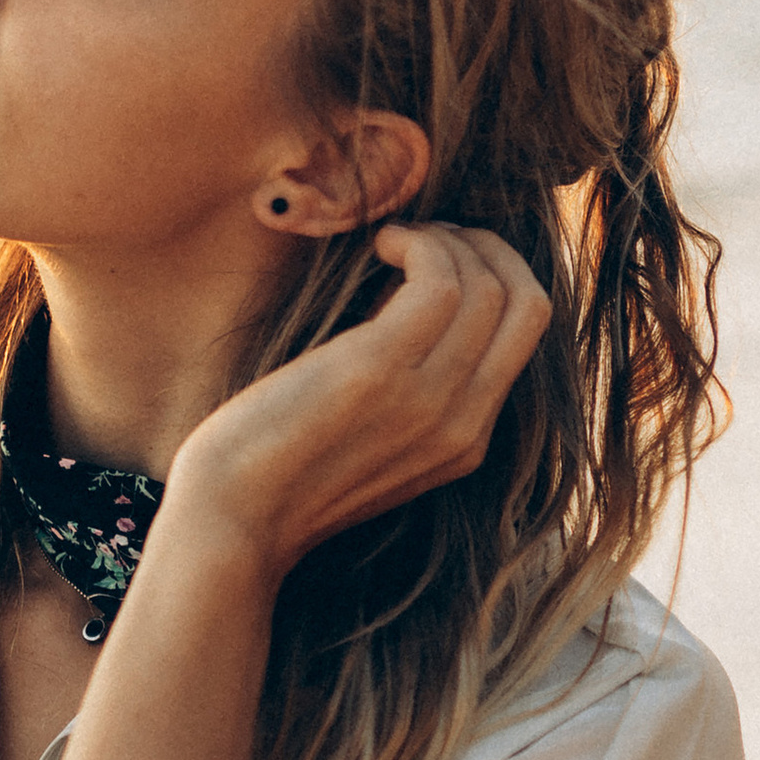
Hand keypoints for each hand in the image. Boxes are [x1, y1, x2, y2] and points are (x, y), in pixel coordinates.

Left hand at [166, 224, 551, 579]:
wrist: (231, 521)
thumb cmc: (275, 472)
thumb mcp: (368, 441)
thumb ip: (406, 395)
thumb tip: (403, 305)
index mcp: (465, 442)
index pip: (524, 334)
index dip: (492, 274)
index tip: (437, 258)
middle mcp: (462, 426)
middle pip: (527, 304)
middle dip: (484, 247)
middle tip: (424, 237)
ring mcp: (428, 400)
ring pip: (489, 287)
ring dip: (444, 241)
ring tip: (391, 244)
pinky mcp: (380, 371)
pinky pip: (440, 281)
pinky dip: (416, 243)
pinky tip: (378, 247)